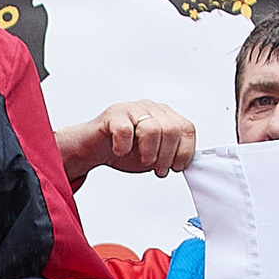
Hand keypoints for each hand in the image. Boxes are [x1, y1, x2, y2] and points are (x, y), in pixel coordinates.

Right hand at [54, 99, 195, 188]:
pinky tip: (120, 152)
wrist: (91, 148)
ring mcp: (132, 109)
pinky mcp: (113, 115)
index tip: (175, 167)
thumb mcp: (153, 154)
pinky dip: (124, 146)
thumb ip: (170, 154)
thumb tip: (185, 163)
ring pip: (153, 129)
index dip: (184, 152)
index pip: (186, 129)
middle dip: (167, 156)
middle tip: (158, 169)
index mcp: (164, 116)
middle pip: (172, 130)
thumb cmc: (122, 150)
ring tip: (143, 162)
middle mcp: (151, 109)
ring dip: (150, 152)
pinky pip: (125, 129)